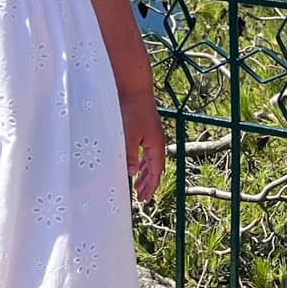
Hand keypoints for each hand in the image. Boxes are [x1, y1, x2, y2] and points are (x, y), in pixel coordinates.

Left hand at [118, 87, 165, 202]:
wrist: (134, 88)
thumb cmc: (132, 109)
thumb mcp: (129, 134)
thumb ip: (129, 154)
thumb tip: (130, 173)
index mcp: (156, 145)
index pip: (156, 172)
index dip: (151, 186)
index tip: (145, 199)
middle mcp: (157, 142)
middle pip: (155, 168)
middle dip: (149, 183)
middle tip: (142, 197)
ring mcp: (152, 136)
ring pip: (150, 160)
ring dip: (145, 173)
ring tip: (138, 185)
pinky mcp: (146, 129)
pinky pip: (146, 152)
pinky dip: (142, 162)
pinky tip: (135, 164)